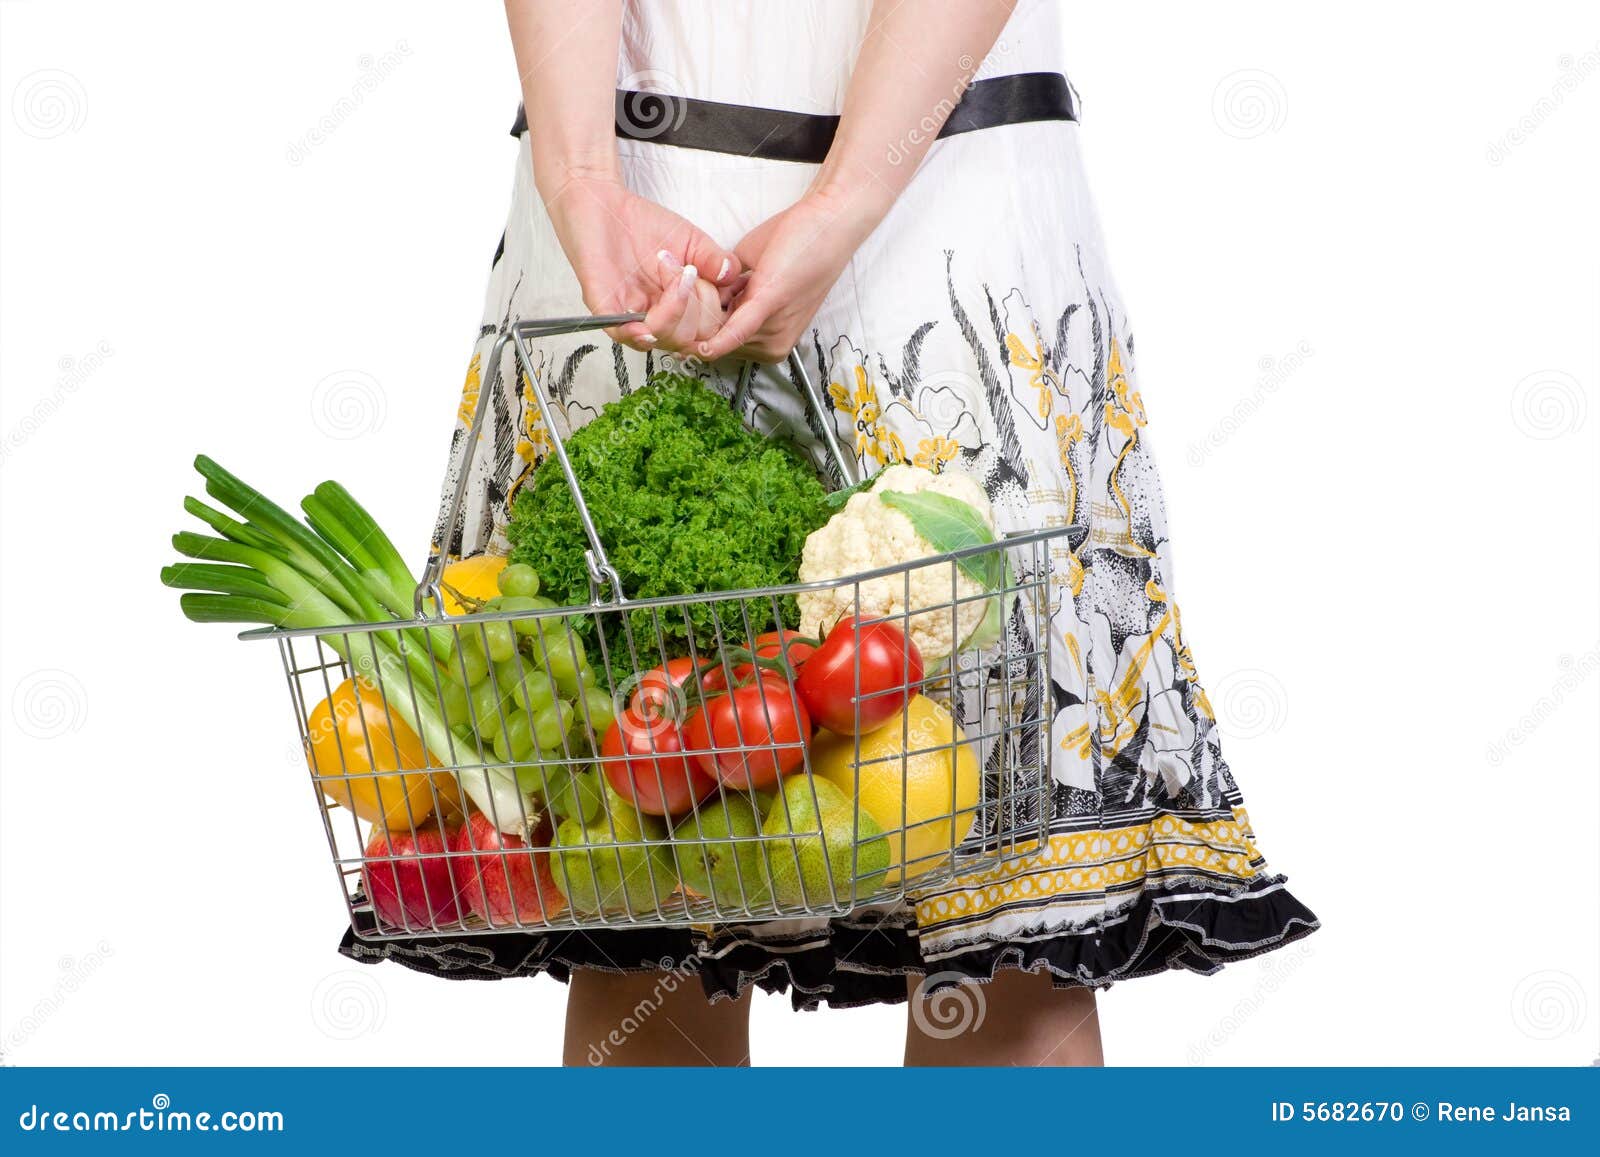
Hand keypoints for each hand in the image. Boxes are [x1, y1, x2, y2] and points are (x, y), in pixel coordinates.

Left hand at [540, 174, 740, 350]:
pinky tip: (645, 324)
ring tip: (667, 268)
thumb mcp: (691, 240)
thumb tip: (732, 277)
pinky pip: (618, 333)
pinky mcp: (602, 304)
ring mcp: (628, 313)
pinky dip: (634, 333)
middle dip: (693, 305)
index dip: (711, 309)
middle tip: (683, 269)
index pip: (704, 330)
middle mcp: (653, 315)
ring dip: (673, 309)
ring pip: (659, 338)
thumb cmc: (643, 223)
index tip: (703, 275)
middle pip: (686, 339)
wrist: (604, 202)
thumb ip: (714, 260)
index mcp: (676, 306)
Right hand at [697, 187, 883, 362]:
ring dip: (702, 305)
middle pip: (713, 338)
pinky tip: (699, 346)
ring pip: (715, 329)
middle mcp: (773, 344)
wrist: (829, 222)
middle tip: (703, 283)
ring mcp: (773, 329)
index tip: (686, 304)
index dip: (698, 324)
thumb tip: (697, 301)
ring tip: (720, 276)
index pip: (719, 343)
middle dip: (699, 313)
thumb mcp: (755, 278)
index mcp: (771, 340)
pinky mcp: (768, 305)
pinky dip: (716, 339)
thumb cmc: (798, 245)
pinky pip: (734, 332)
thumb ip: (727, 295)